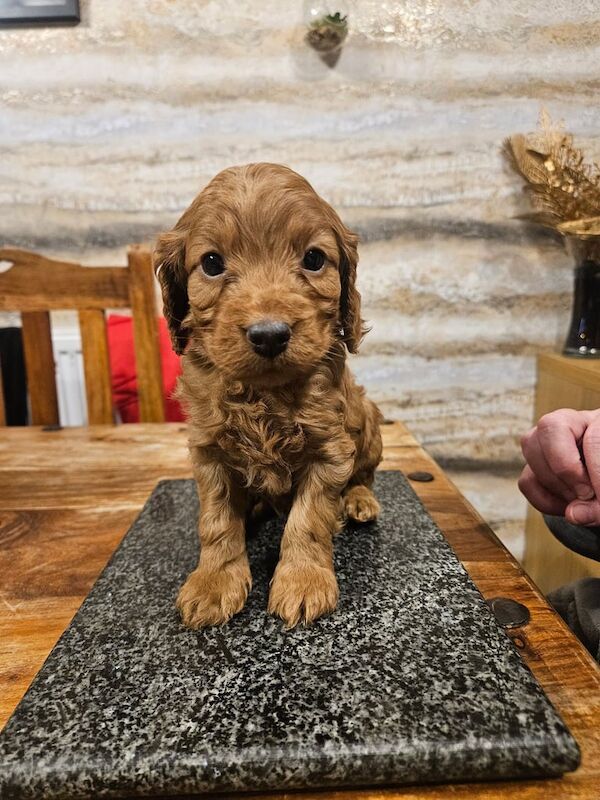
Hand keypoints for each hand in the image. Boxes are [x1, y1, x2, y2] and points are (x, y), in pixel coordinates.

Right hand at [518, 408, 599, 525]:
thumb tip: (574, 515)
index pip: (593, 438)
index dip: (596, 472)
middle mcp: (574, 422)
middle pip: (550, 426)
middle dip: (565, 468)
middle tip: (586, 494)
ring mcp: (548, 441)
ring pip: (531, 448)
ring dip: (555, 485)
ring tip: (580, 501)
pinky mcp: (535, 464)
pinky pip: (527, 480)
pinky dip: (545, 500)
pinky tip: (568, 506)